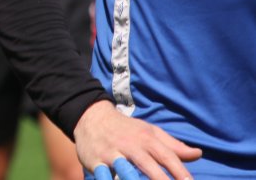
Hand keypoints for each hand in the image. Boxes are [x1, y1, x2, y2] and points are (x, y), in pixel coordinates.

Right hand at [75, 100, 200, 179]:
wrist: (90, 117)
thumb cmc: (126, 129)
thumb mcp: (150, 132)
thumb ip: (173, 146)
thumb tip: (198, 154)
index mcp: (146, 139)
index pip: (167, 157)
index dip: (181, 172)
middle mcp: (129, 145)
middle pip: (149, 166)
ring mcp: (111, 153)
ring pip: (125, 171)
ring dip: (133, 179)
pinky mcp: (95, 161)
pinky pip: (103, 175)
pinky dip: (108, 179)